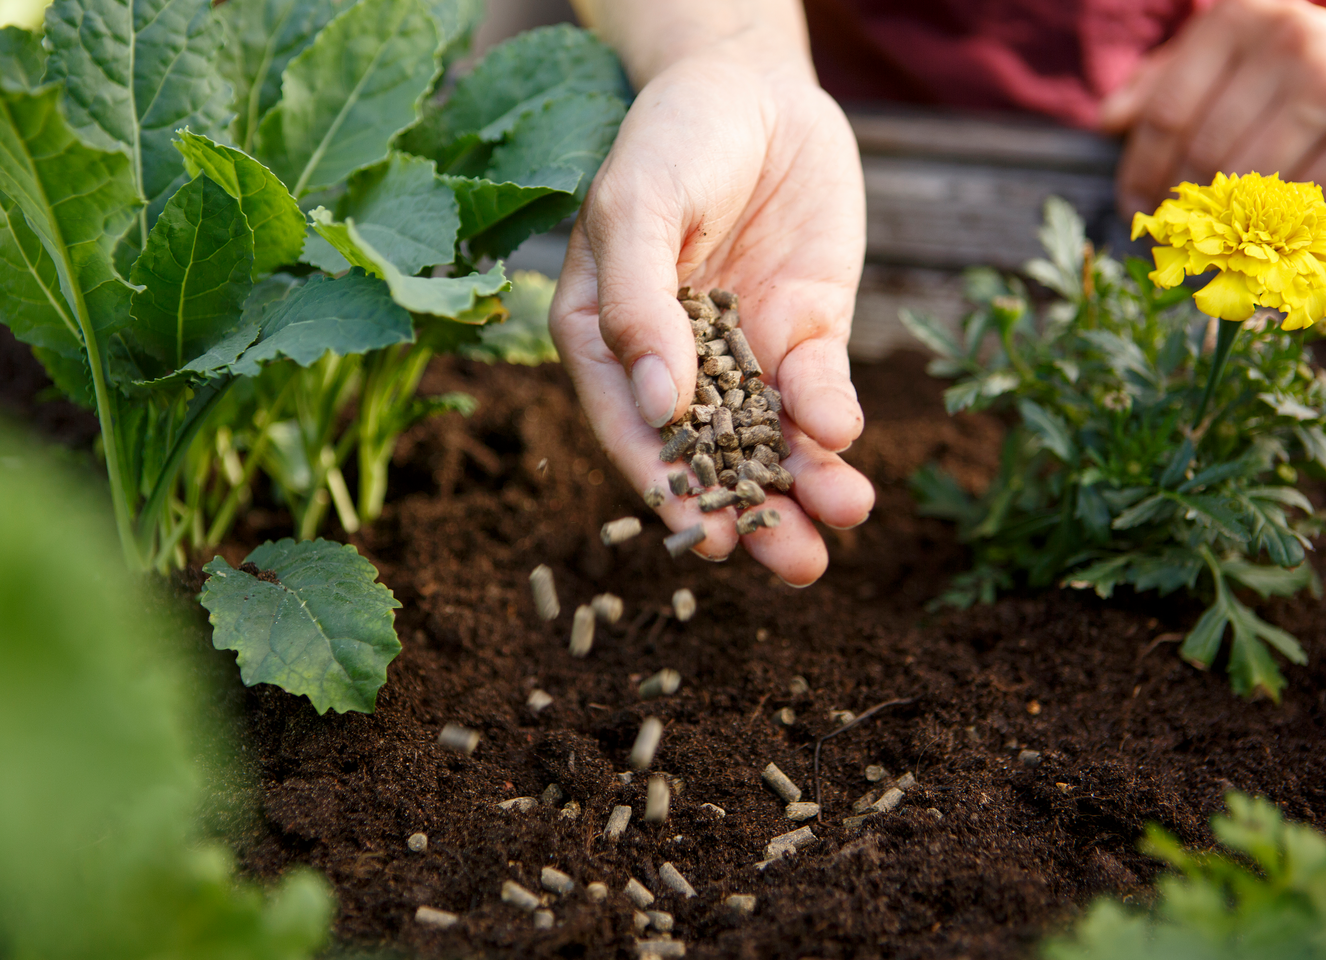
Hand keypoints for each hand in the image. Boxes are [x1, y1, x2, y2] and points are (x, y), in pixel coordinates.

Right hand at [549, 44, 873, 586]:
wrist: (752, 84)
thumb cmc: (671, 138)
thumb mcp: (637, 207)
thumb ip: (637, 303)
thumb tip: (661, 406)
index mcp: (609, 341)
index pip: (634, 429)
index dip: (669, 487)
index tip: (710, 538)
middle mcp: (675, 362)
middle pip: (710, 455)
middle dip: (755, 512)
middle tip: (796, 564)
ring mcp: (743, 351)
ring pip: (772, 438)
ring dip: (806, 483)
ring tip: (841, 520)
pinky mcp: (805, 331)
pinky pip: (818, 388)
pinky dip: (831, 415)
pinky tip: (843, 437)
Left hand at [1101, 0, 1325, 218]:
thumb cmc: (1272, 56)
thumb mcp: (1214, 51)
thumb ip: (1159, 84)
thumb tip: (1110, 121)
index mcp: (1234, 23)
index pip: (1165, 115)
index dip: (1140, 172)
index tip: (1132, 208)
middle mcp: (1284, 42)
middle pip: (1203, 150)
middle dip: (1178, 202)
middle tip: (1169, 231)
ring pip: (1249, 175)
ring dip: (1222, 218)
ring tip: (1206, 236)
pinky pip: (1304, 186)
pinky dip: (1275, 217)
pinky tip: (1258, 230)